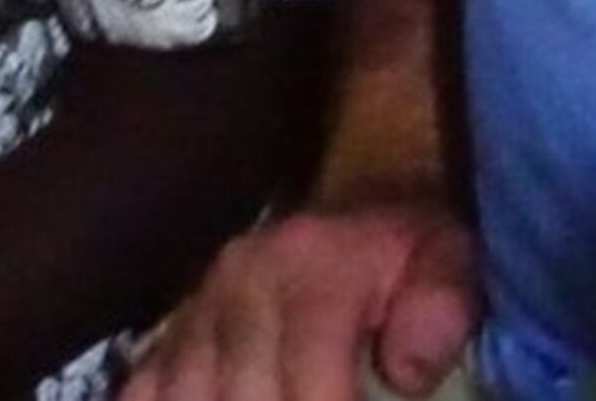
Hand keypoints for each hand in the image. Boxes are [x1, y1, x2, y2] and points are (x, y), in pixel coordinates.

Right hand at [121, 198, 478, 400]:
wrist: (369, 211)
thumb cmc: (410, 256)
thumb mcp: (449, 263)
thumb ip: (439, 309)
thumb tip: (402, 372)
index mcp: (310, 268)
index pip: (308, 371)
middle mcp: (241, 281)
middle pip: (243, 391)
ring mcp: (200, 302)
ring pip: (188, 389)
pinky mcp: (179, 324)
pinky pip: (147, 381)